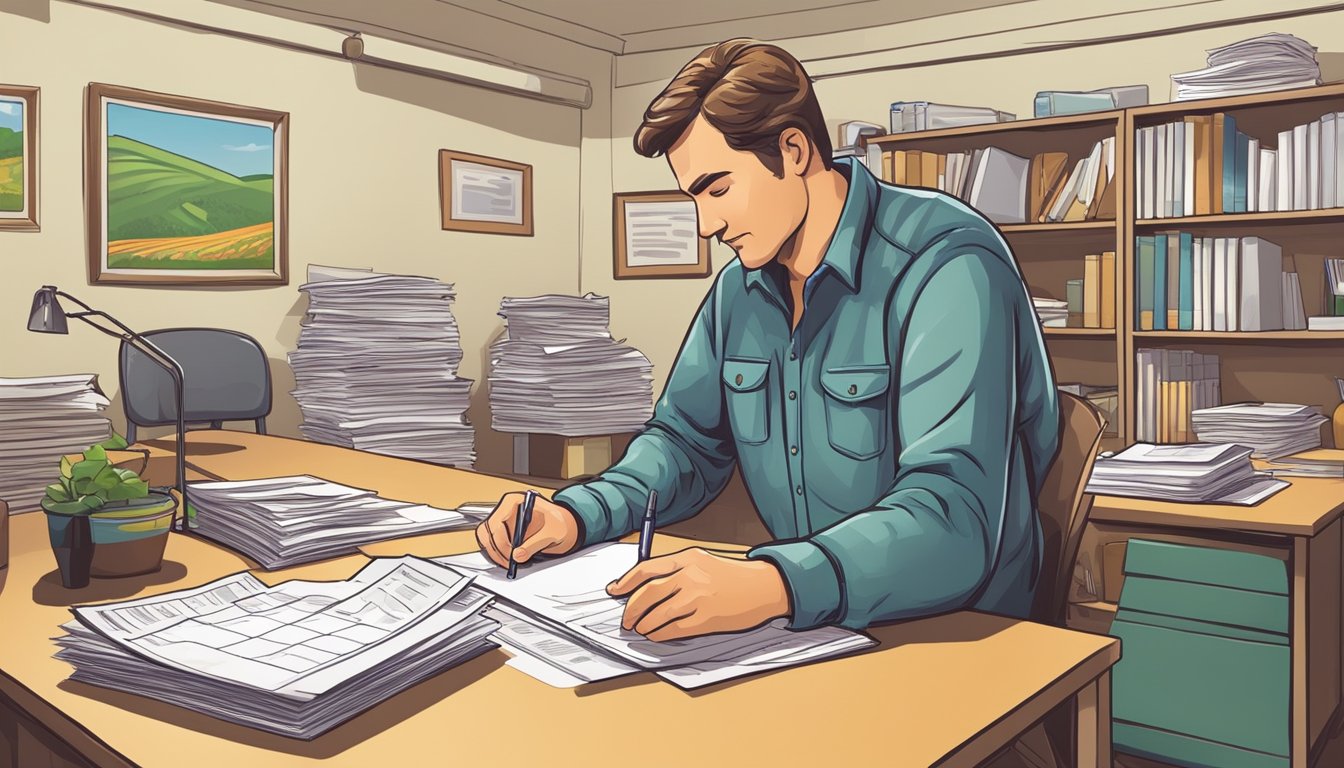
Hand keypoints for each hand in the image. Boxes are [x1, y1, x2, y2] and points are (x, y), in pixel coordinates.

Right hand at [475, 492, 580, 567]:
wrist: (559, 525)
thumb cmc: (557, 522)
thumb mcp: (553, 532)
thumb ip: (536, 543)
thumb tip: (518, 555)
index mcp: (515, 501)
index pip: (497, 521)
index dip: (501, 541)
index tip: (510, 554)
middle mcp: (505, 509)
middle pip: (487, 530)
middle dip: (496, 549)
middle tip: (508, 562)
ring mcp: (501, 520)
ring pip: (486, 538)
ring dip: (495, 552)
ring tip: (509, 562)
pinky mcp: (501, 531)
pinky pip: (491, 543)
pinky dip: (497, 553)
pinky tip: (509, 559)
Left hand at [606, 547, 789, 641]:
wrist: (764, 587)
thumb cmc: (730, 576)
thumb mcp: (702, 561)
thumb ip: (674, 569)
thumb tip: (642, 587)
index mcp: (688, 558)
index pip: (647, 568)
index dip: (625, 582)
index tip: (614, 591)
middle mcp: (691, 575)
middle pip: (648, 593)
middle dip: (631, 609)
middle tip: (627, 619)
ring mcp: (699, 598)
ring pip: (658, 614)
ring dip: (644, 625)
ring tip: (641, 629)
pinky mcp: (708, 619)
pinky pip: (674, 630)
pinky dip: (660, 634)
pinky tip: (656, 635)